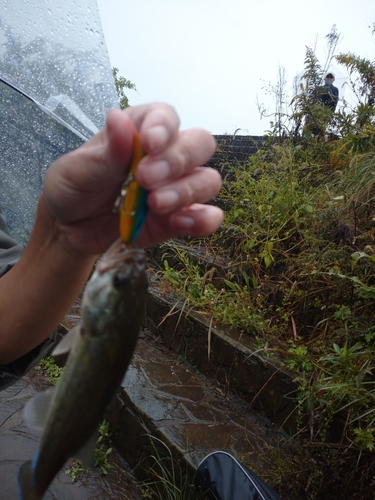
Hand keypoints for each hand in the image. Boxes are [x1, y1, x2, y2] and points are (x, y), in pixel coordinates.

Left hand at [42, 104, 222, 254]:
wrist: (70, 229)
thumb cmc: (72, 188)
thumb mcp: (76, 169)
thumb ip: (105, 152)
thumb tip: (118, 118)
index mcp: (139, 130)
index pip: (166, 116)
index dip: (164, 127)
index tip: (149, 143)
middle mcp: (165, 156)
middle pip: (199, 144)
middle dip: (178, 160)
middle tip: (146, 178)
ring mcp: (176, 189)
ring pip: (208, 180)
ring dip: (187, 191)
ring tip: (155, 204)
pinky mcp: (179, 219)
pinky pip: (207, 217)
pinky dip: (202, 220)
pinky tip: (179, 223)